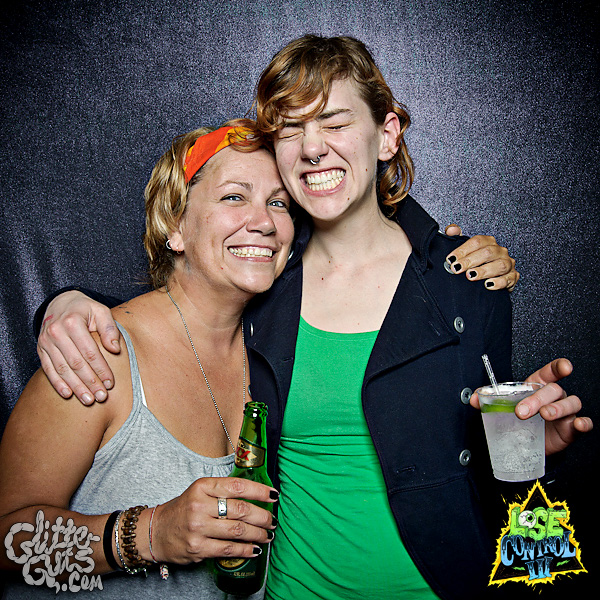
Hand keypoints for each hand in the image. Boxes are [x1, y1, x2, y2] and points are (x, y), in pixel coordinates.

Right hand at [37, 291, 119, 404]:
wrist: (60, 302)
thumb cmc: (85, 309)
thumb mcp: (100, 311)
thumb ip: (109, 328)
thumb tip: (115, 349)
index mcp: (72, 322)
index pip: (90, 352)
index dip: (101, 369)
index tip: (110, 383)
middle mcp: (56, 332)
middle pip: (76, 363)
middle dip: (90, 382)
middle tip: (101, 397)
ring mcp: (46, 341)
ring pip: (62, 369)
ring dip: (76, 387)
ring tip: (88, 400)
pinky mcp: (41, 349)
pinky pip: (48, 369)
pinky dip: (57, 383)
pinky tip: (68, 394)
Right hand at [147, 477, 277, 563]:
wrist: (155, 531)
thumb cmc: (184, 509)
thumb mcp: (200, 491)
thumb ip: (223, 490)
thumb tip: (256, 494)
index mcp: (203, 486)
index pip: (237, 486)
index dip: (259, 491)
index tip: (273, 495)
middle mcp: (200, 505)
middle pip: (241, 510)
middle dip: (263, 516)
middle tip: (273, 520)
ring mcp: (198, 527)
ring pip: (237, 530)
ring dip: (258, 534)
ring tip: (268, 535)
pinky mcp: (197, 547)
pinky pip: (228, 549)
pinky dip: (245, 550)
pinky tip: (254, 549)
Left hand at [444, 224, 519, 290]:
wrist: (489, 280)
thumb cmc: (477, 262)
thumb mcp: (465, 250)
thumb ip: (456, 237)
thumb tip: (452, 230)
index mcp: (489, 242)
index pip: (477, 242)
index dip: (463, 250)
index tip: (451, 259)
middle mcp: (500, 251)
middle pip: (487, 252)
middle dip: (470, 261)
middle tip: (457, 268)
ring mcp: (508, 264)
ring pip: (500, 265)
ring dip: (484, 271)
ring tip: (470, 276)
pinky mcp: (512, 277)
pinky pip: (508, 279)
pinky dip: (498, 282)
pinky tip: (488, 285)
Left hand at [471, 358, 592, 454]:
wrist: (528, 440)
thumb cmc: (521, 417)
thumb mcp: (504, 405)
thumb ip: (489, 400)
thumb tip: (474, 397)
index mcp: (539, 386)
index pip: (551, 372)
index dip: (559, 367)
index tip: (564, 367)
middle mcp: (555, 396)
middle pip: (554, 389)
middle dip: (538, 398)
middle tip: (522, 410)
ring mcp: (565, 411)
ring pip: (570, 403)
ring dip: (558, 408)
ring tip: (545, 415)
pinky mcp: (571, 428)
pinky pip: (584, 423)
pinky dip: (583, 424)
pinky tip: (578, 424)